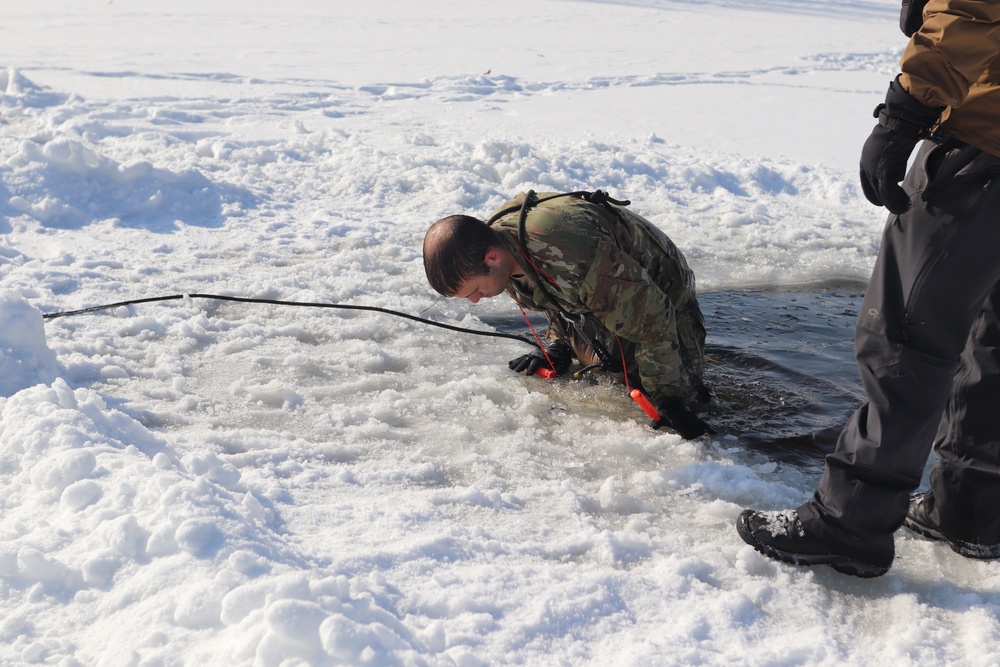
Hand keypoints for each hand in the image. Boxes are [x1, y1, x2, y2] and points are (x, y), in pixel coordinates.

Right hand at [508, 341, 572, 375]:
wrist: (559, 351)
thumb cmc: (559, 360)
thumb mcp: (560, 366)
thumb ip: (554, 371)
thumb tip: (550, 375)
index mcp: (543, 358)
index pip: (535, 363)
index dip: (532, 368)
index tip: (528, 374)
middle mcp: (536, 354)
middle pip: (527, 359)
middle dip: (521, 365)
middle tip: (516, 371)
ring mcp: (533, 354)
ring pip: (523, 358)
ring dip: (516, 363)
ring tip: (510, 368)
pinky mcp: (531, 354)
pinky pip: (522, 357)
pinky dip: (516, 360)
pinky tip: (510, 363)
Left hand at [652, 397, 714, 439]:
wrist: (672, 401)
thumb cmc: (665, 412)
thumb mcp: (660, 418)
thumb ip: (657, 422)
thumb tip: (652, 426)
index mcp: (679, 421)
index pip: (687, 433)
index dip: (687, 437)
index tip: (686, 439)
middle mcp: (687, 420)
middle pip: (695, 433)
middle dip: (694, 437)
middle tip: (691, 439)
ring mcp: (692, 418)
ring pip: (700, 429)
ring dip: (699, 434)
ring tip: (698, 437)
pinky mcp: (696, 418)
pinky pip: (703, 423)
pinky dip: (709, 429)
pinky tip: (714, 433)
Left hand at [859, 76, 943, 214]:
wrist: (900, 122)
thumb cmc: (899, 131)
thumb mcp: (889, 148)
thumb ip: (889, 162)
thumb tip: (897, 177)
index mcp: (865, 160)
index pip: (866, 182)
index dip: (874, 193)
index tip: (882, 199)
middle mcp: (867, 166)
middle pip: (873, 190)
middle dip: (885, 200)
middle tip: (896, 205)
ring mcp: (874, 170)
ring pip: (882, 194)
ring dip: (893, 203)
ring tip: (902, 207)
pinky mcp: (885, 172)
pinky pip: (889, 193)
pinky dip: (896, 201)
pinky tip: (904, 205)